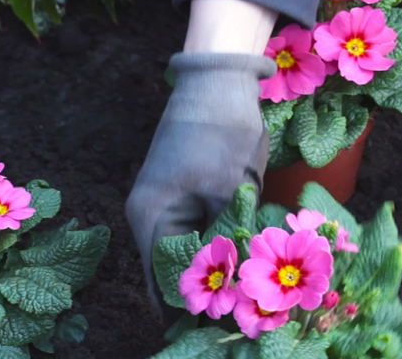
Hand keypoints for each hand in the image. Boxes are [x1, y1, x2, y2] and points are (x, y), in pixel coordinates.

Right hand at [126, 52, 274, 317]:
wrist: (219, 77)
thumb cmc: (220, 131)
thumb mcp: (229, 190)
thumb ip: (229, 240)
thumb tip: (239, 285)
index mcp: (148, 219)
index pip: (160, 285)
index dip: (188, 311)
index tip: (222, 324)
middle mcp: (150, 216)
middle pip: (175, 271)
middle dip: (210, 290)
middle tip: (248, 308)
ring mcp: (168, 205)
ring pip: (192, 252)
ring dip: (220, 265)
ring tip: (253, 286)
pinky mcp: (188, 194)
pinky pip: (202, 231)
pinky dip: (223, 242)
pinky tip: (249, 252)